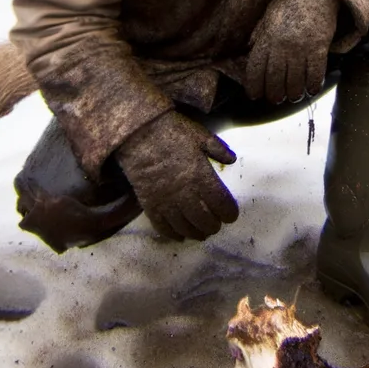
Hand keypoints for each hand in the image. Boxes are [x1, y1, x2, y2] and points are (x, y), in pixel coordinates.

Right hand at [113, 112, 238, 240]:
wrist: (136, 132)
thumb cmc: (170, 130)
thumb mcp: (199, 135)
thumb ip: (217, 149)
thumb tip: (232, 159)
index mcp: (201, 176)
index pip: (222, 204)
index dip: (229, 213)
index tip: (230, 216)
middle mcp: (186, 193)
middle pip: (205, 220)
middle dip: (214, 226)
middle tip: (216, 225)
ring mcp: (166, 201)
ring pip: (185, 227)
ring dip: (196, 233)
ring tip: (201, 234)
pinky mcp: (149, 204)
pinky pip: (162, 226)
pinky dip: (172, 235)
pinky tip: (180, 236)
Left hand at [245, 0, 339, 104]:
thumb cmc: (291, 3)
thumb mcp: (269, 16)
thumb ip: (260, 34)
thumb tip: (249, 50)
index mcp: (267, 38)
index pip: (256, 69)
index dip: (254, 86)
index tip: (255, 95)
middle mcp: (282, 46)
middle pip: (275, 80)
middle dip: (274, 95)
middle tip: (276, 99)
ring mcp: (301, 48)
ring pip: (295, 82)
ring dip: (293, 94)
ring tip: (293, 96)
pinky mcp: (319, 48)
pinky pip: (315, 74)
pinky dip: (313, 86)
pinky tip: (311, 89)